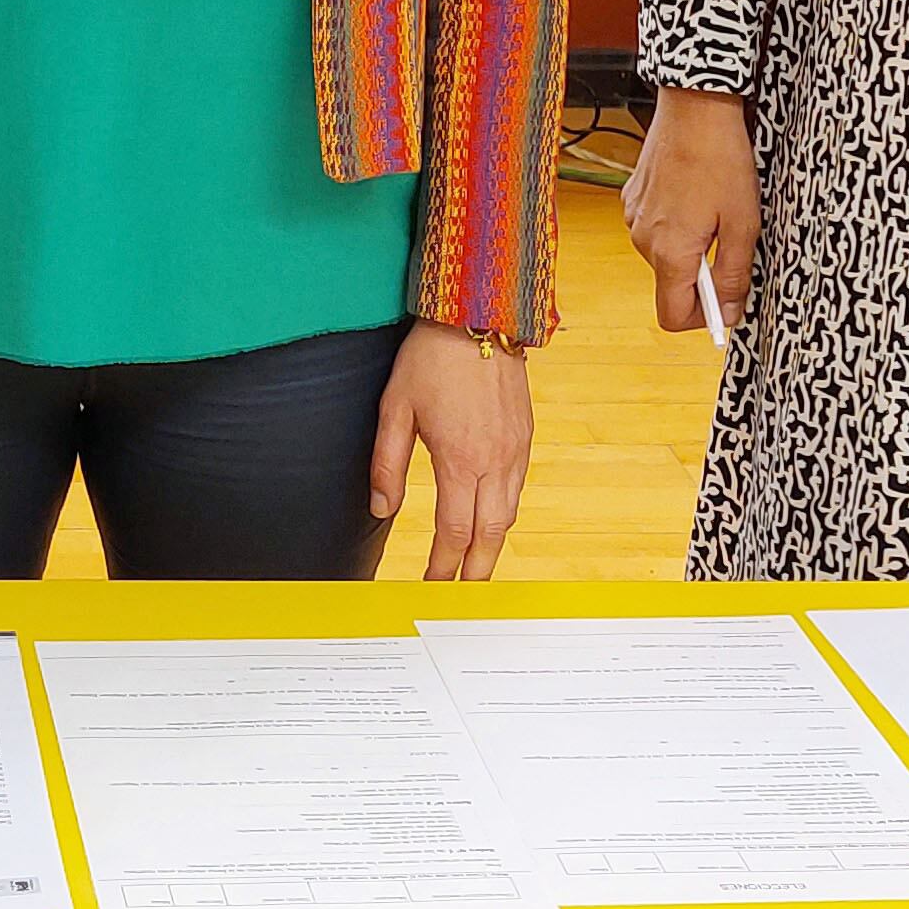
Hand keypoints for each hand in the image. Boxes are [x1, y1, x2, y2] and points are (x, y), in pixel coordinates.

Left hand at [369, 324, 533, 582]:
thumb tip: (383, 508)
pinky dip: (505, 512)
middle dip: (476, 568)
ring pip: (509, 513)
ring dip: (493, 543)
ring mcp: (516, 448)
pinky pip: (518, 487)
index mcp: (459, 458)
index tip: (432, 585)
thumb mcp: (395, 408)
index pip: (453, 530)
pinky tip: (491, 518)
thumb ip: (387, 463)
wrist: (477, 315)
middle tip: (463, 594)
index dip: (443, 564)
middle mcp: (495, 460)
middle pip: (490, 533)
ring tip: (476, 564)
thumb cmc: (430, 358)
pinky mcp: (525, 435)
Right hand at [622, 85, 759, 335]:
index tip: (728, 304)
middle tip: (733, 244)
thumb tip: (729, 312)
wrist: (693, 106)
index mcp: (670, 252)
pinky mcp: (634, 198)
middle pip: (671, 285)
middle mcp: (643, 240)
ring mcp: (634, 217)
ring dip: (692, 247)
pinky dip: (678, 223)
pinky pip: (656, 228)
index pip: (673, 317)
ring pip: (665, 255)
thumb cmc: (721, 159)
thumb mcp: (743, 223)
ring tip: (716, 211)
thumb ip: (733, 275)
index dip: (704, 319)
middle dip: (702, 277)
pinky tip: (697, 195)